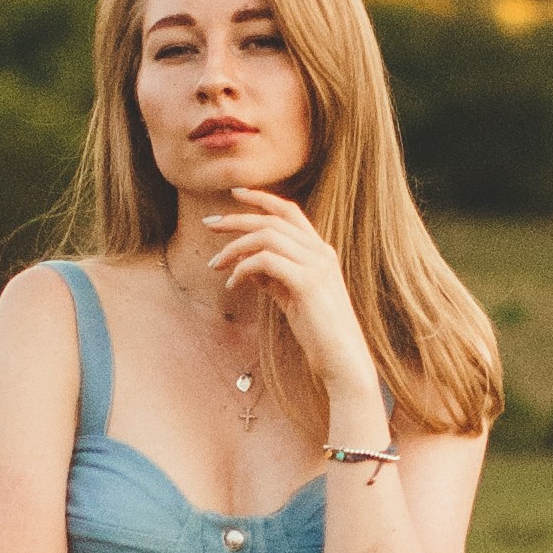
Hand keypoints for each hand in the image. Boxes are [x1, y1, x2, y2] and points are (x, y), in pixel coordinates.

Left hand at [199, 190, 373, 401]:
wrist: (343, 359)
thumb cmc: (318, 332)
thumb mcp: (292, 297)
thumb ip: (273, 277)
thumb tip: (246, 264)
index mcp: (320, 251)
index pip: (289, 211)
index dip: (262, 198)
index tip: (235, 193)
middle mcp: (320, 252)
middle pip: (272, 220)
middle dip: (236, 219)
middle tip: (209, 225)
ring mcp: (316, 266)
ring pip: (266, 237)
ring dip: (234, 248)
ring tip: (216, 265)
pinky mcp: (307, 283)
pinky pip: (265, 262)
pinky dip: (243, 269)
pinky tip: (232, 285)